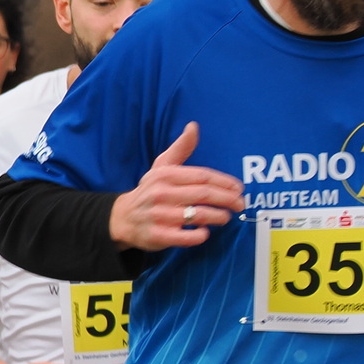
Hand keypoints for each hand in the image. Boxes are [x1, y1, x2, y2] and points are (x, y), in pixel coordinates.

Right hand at [109, 123, 245, 250]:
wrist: (123, 218)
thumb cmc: (149, 191)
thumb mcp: (161, 167)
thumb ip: (181, 148)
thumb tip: (193, 126)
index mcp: (165, 175)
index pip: (203, 176)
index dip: (225, 182)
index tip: (238, 188)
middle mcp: (161, 194)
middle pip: (205, 194)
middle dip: (228, 199)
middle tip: (240, 204)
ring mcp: (160, 216)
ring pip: (199, 215)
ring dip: (219, 217)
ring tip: (226, 217)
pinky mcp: (159, 236)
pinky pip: (187, 237)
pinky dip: (201, 235)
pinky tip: (205, 232)